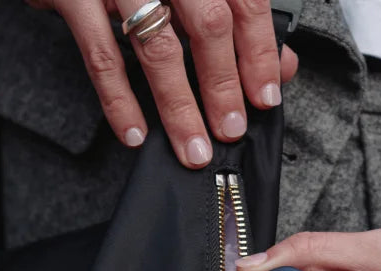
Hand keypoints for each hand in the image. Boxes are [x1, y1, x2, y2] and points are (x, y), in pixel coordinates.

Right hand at [28, 0, 298, 166]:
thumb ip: (236, 16)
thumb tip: (278, 63)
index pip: (244, 3)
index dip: (259, 52)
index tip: (265, 97)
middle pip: (208, 26)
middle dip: (223, 86)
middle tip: (230, 129)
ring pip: (159, 49)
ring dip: (179, 107)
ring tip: (193, 147)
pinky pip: (102, 58)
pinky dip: (120, 102)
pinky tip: (135, 133)